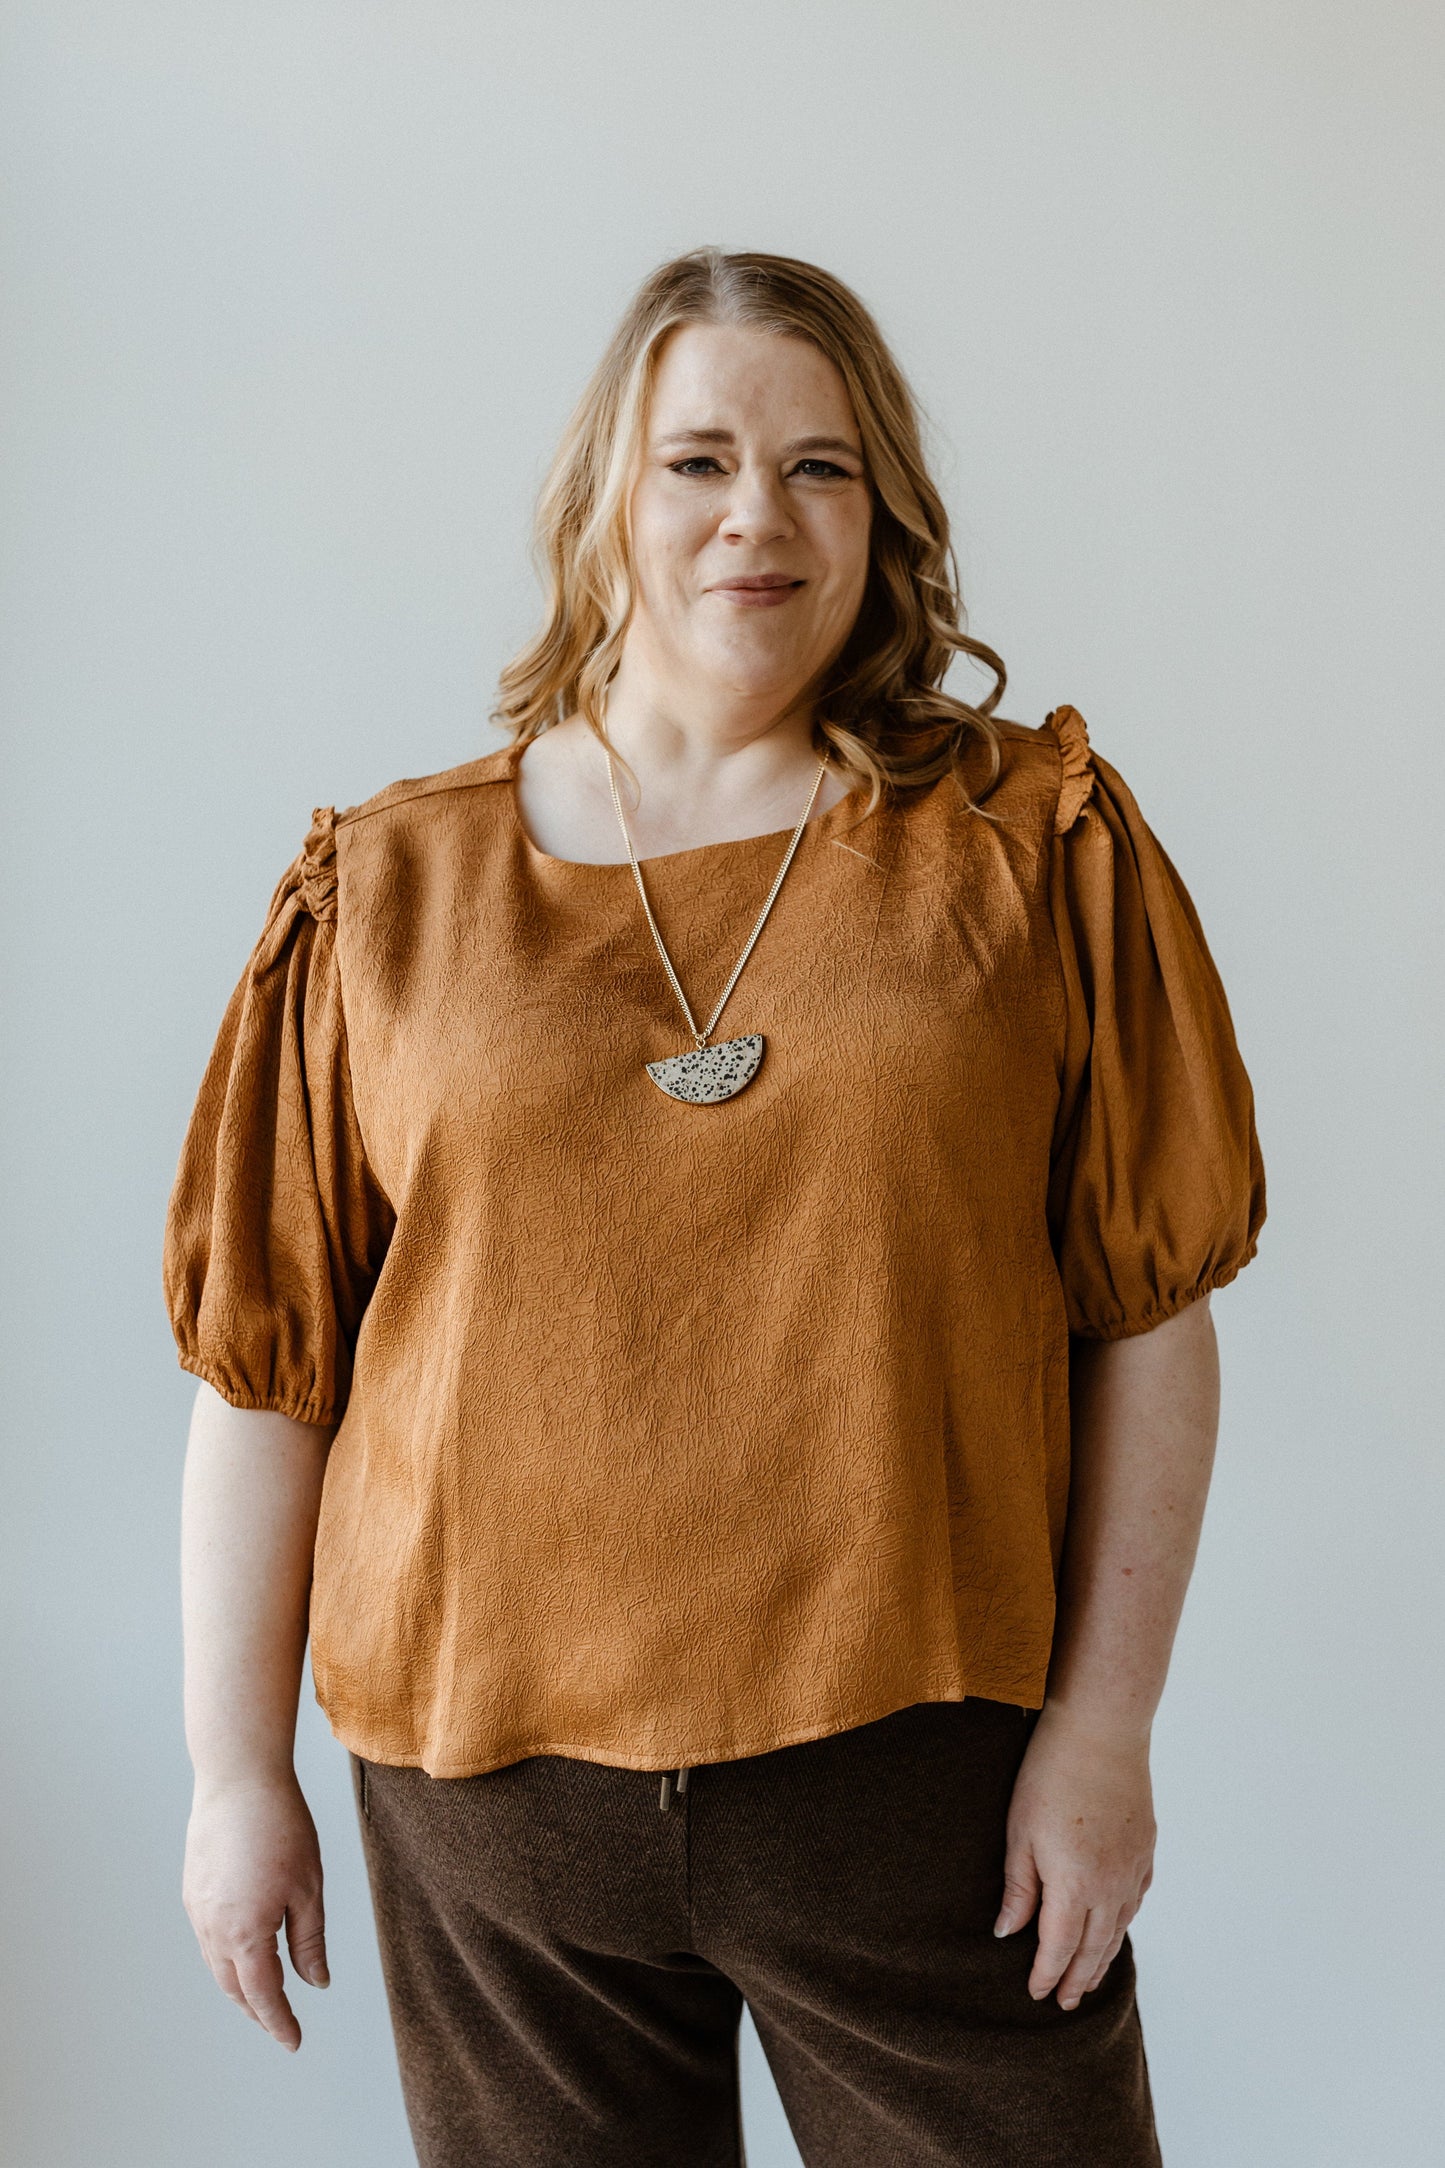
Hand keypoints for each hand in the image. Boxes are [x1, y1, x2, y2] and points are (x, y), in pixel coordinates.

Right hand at [183, 1771, 328, 2050]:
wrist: (238, 1779)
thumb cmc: (281, 1827)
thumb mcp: (308, 1887)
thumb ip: (309, 1941)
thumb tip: (316, 1982)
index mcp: (245, 1934)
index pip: (262, 1995)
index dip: (279, 2022)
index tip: (294, 2041)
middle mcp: (213, 1929)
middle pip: (234, 1988)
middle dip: (257, 2011)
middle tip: (279, 2025)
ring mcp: (197, 1910)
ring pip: (216, 1966)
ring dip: (238, 1987)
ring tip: (262, 1996)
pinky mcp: (192, 1891)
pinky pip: (207, 1940)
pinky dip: (225, 1958)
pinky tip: (242, 1953)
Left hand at [993, 1705, 1155, 2008]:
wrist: (1101, 1731)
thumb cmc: (1050, 1775)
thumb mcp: (1020, 1832)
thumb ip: (1019, 1888)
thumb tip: (1008, 1933)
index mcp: (1075, 1886)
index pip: (1060, 1948)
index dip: (1047, 1974)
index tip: (1036, 1994)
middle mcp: (1111, 1886)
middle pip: (1094, 1948)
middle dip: (1077, 1979)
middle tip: (1065, 2003)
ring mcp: (1133, 1868)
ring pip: (1119, 1929)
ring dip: (1103, 1958)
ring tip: (1089, 1978)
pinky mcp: (1145, 1849)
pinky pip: (1135, 1900)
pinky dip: (1123, 1924)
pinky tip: (1115, 1929)